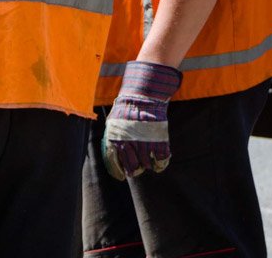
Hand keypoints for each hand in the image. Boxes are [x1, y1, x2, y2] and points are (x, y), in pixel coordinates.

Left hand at [102, 61, 181, 179]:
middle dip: (135, 169)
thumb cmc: (125, 110)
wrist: (141, 97)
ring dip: (147, 163)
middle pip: (133, 168)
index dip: (119, 172)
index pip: (116, 165)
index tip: (123, 175)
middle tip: (137, 166)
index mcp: (115, 141)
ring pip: (147, 164)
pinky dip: (160, 164)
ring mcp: (145, 143)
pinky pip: (161, 161)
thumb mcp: (112, 124)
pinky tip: (158, 161)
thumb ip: (111, 140)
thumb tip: (111, 155)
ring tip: (148, 158)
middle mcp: (130, 145)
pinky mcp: (159, 141)